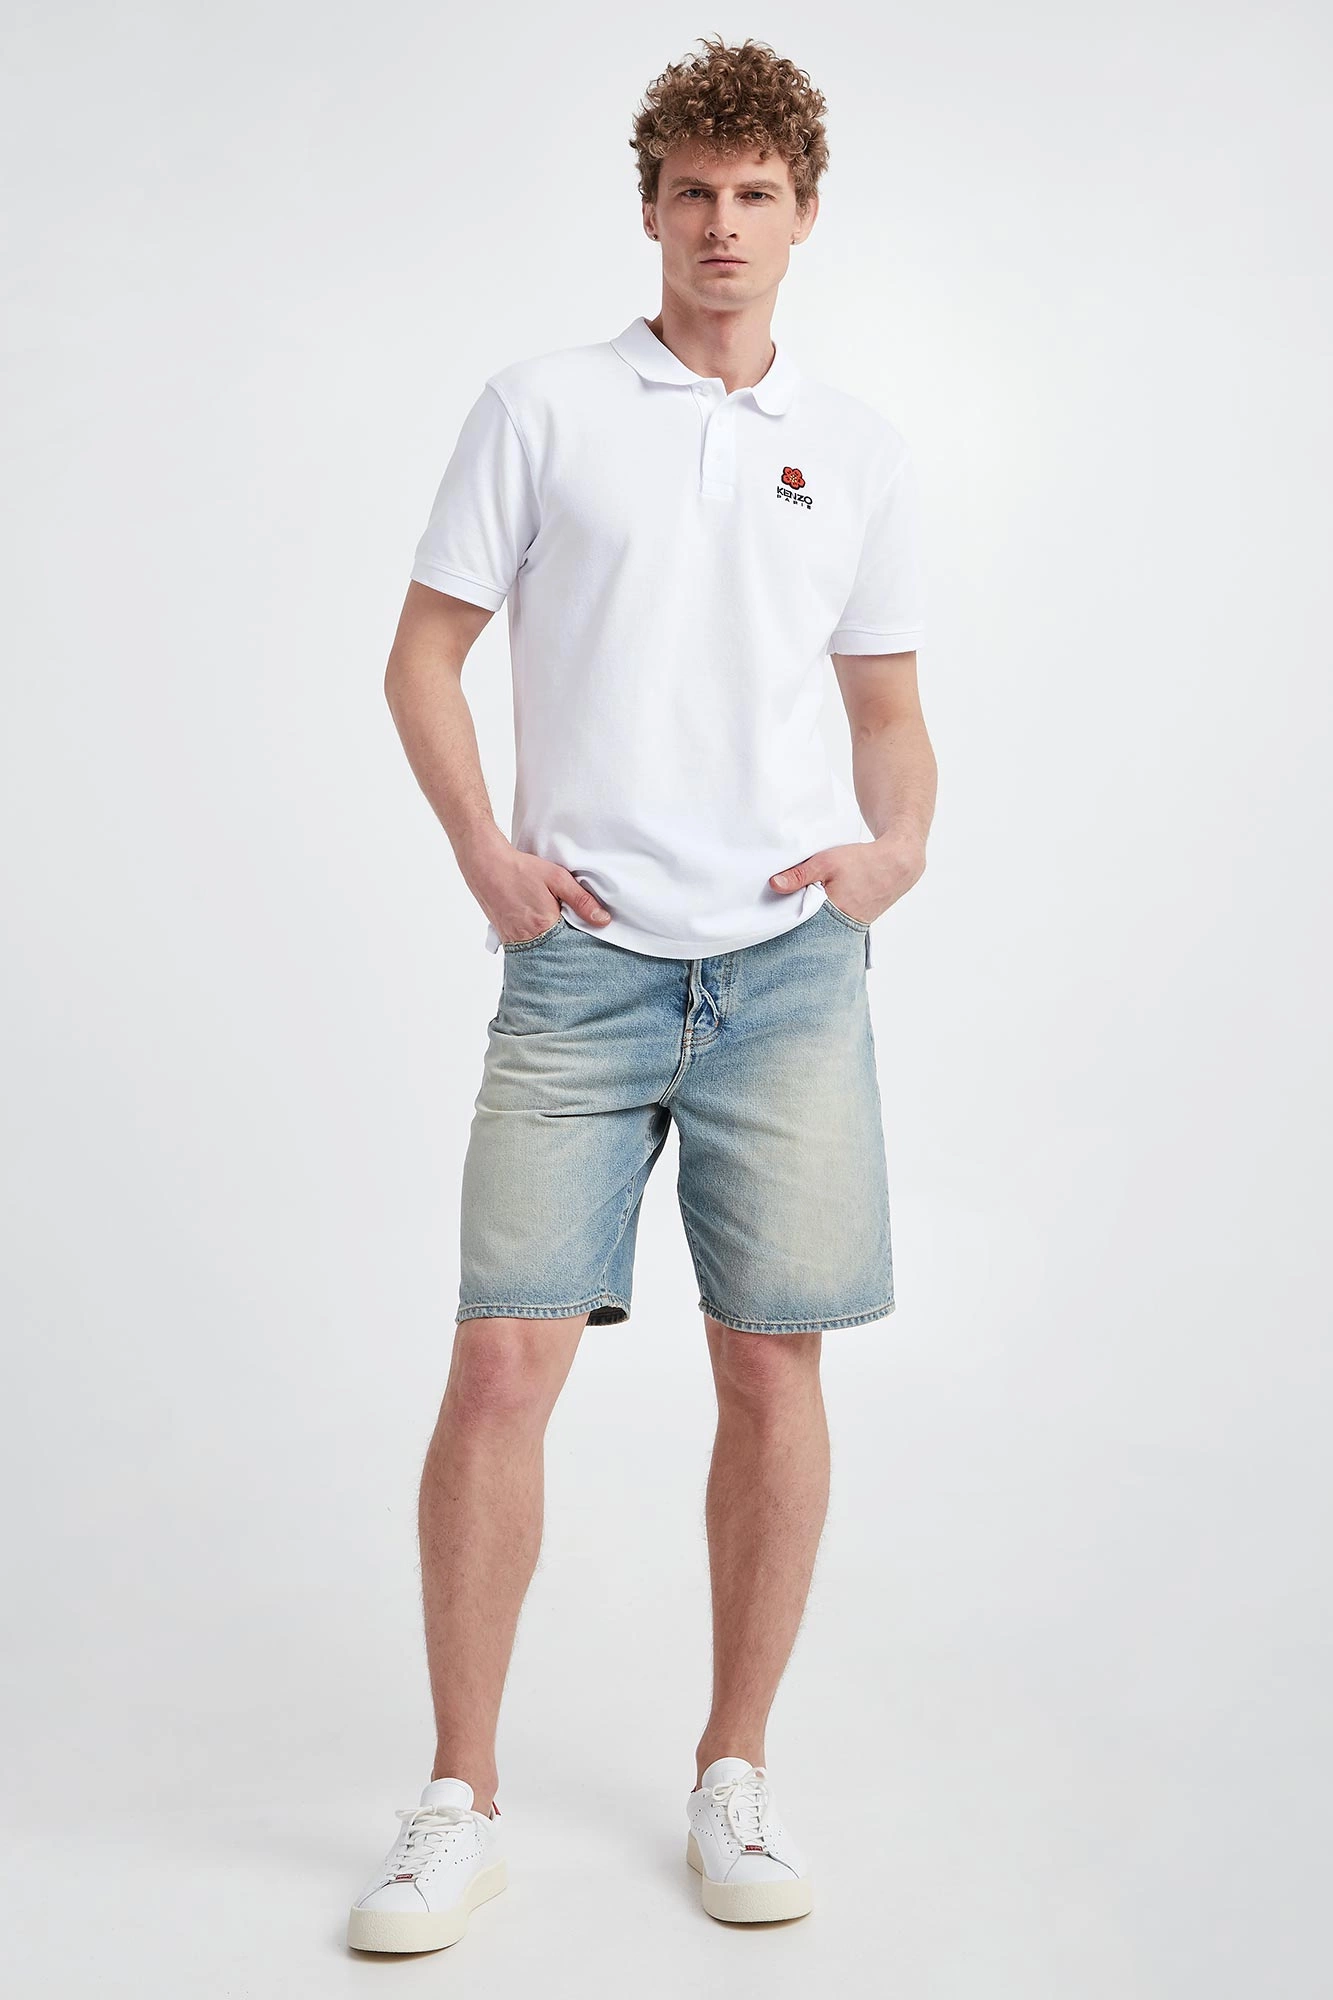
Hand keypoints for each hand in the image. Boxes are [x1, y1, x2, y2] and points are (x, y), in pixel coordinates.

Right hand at [459, 827, 612, 943]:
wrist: (486, 865)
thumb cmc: (521, 870)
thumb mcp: (557, 878)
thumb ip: (582, 901)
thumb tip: (603, 920)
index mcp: (544, 927)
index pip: (571, 949)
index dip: (582, 947)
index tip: (592, 946)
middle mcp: (527, 939)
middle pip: (555, 955)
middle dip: (567, 951)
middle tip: (577, 944)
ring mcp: (513, 941)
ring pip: (540, 954)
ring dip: (551, 949)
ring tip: (560, 939)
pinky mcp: (505, 937)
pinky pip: (525, 950)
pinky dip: (536, 946)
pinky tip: (543, 936)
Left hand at [769, 833, 926, 924]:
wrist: (896, 865)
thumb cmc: (862, 862)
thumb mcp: (826, 862)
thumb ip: (799, 874)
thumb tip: (774, 885)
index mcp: (832, 912)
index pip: (799, 927)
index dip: (783, 924)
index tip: (768, 922)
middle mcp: (840, 927)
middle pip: (808, 934)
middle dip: (792, 929)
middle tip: (774, 925)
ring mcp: (848, 928)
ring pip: (820, 932)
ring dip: (807, 926)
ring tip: (791, 920)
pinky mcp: (853, 925)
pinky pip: (831, 929)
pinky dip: (821, 923)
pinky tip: (812, 917)